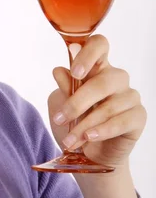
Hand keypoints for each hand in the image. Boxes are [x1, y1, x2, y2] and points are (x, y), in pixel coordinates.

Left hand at [48, 34, 146, 170]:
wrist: (90, 152)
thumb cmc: (76, 120)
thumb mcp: (62, 103)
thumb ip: (64, 88)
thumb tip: (59, 71)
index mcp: (97, 66)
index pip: (99, 45)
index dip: (87, 54)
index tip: (74, 72)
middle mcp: (116, 77)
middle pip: (101, 82)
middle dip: (77, 103)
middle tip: (60, 119)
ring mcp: (130, 96)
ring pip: (108, 106)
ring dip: (84, 125)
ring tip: (69, 140)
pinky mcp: (138, 116)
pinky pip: (121, 121)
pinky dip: (102, 131)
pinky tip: (89, 137)